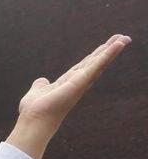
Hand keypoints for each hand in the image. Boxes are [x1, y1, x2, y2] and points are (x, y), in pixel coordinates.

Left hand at [7, 34, 130, 153]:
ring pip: (99, 63)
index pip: (84, 66)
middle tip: (123, 37)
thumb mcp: (37, 92)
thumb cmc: (34, 112)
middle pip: (95, 63)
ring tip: (125, 38)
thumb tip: (42, 81)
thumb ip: (40, 85)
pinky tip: (117, 45)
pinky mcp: (80, 82)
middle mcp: (77, 83)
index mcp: (68, 83)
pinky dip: (107, 55)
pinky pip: (96, 65)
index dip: (95, 56)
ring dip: (112, 50)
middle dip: (108, 50)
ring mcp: (80, 83)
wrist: (33, 121)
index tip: (105, 46)